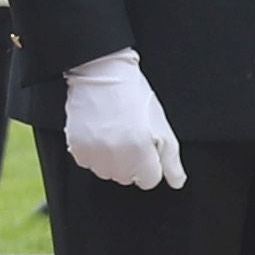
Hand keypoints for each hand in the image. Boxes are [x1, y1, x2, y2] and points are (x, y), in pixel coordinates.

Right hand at [61, 52, 183, 189]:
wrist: (102, 72)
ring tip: (113, 132)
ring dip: (111, 159)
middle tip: (129, 134)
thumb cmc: (134, 95)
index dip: (150, 162)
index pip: (149, 180)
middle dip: (131, 161)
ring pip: (107, 172)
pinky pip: (88, 163)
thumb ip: (172, 159)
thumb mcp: (162, 124)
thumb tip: (177, 182)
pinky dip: (93, 152)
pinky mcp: (77, 148)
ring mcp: (94, 154)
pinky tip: (99, 132)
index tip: (145, 144)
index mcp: (140, 152)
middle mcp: (116, 157)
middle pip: (127, 178)